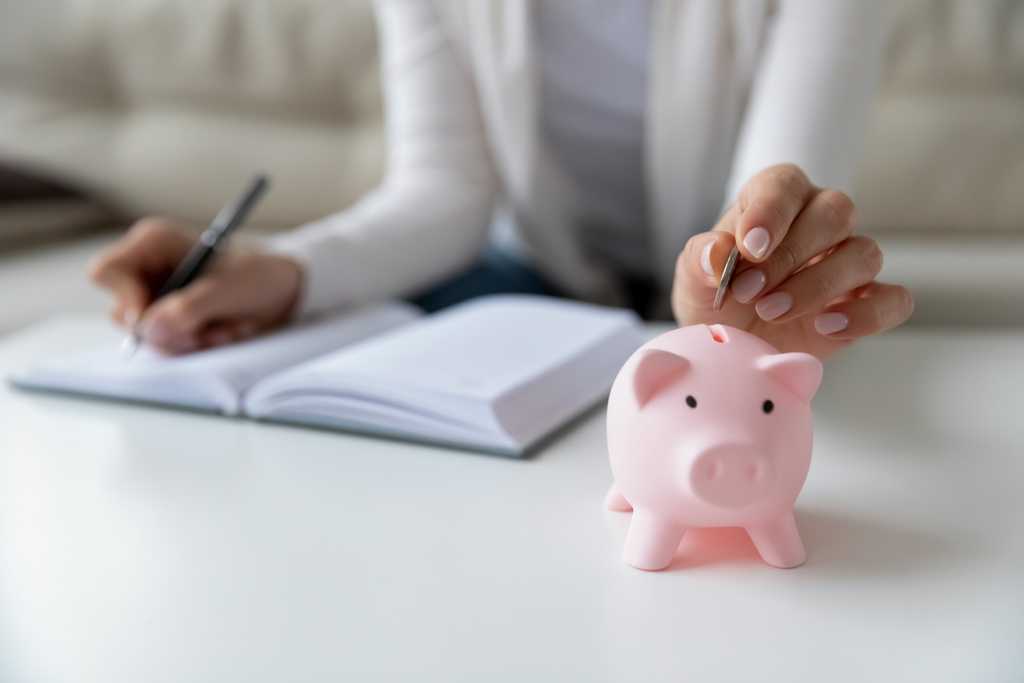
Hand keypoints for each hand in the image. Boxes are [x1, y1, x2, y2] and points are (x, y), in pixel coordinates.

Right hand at [89, 217, 303, 354]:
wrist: (284, 293)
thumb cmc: (259, 276)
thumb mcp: (229, 290)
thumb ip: (189, 307)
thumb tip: (148, 327)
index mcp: (152, 243)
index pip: (107, 272)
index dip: (125, 299)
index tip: (154, 318)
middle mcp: (146, 270)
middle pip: (123, 313)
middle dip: (167, 329)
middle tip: (205, 330)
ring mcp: (155, 297)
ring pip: (146, 335)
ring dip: (188, 339)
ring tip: (224, 328)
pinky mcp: (169, 321)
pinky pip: (165, 346)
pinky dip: (195, 346)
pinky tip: (221, 332)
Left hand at [672, 164, 912, 359]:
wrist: (729, 343)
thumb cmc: (716, 297)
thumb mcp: (693, 279)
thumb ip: (700, 259)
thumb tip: (717, 253)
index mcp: (777, 199)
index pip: (785, 184)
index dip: (772, 211)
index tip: (749, 246)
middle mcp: (820, 222)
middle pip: (835, 212)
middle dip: (791, 254)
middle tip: (750, 290)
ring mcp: (848, 261)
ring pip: (863, 254)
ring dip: (818, 286)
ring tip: (771, 311)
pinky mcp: (866, 302)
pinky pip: (893, 300)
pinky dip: (866, 314)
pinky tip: (825, 327)